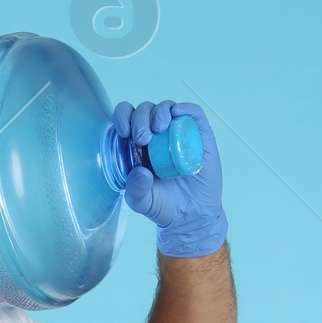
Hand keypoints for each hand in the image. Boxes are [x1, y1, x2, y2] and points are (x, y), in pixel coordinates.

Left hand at [112, 100, 226, 257]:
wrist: (191, 215)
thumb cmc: (163, 205)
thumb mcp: (142, 201)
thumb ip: (135, 189)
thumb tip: (140, 170)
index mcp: (137, 145)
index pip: (125, 118)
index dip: (122, 116)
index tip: (124, 131)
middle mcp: (156, 134)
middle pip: (145, 110)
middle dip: (140, 118)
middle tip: (143, 138)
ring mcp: (178, 132)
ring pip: (166, 107)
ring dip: (159, 112)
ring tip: (159, 129)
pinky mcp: (199, 134)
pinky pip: (193, 113)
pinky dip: (185, 108)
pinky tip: (178, 113)